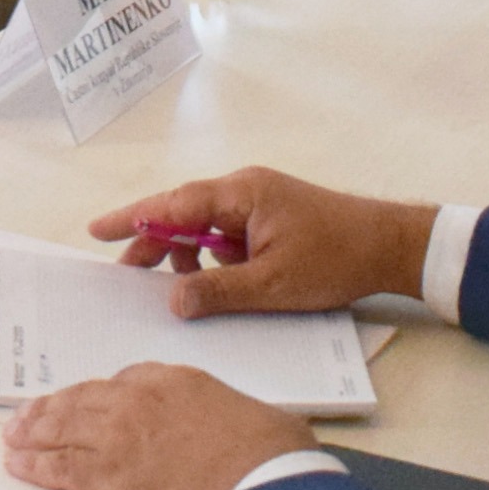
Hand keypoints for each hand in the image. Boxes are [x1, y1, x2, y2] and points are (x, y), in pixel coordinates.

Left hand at [3, 365, 314, 489]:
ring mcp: (120, 434)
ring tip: (13, 437)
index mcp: (174, 379)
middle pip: (82, 399)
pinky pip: (61, 467)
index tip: (90, 402)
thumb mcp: (255, 415)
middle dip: (52, 409)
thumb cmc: (270, 452)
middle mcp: (139, 399)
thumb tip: (245, 431)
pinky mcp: (111, 474)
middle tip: (28, 416)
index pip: (125, 379)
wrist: (260, 480)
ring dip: (34, 433)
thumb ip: (230, 417)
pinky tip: (20, 467)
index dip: (102, 396)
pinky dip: (36, 466)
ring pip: (63, 428)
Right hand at [90, 168, 432, 316]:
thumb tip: (174, 299)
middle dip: (153, 242)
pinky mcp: (270, 218)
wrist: (390, 246)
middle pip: (183, 212)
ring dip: (186, 254)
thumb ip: (218, 291)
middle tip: (127, 275)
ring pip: (204, 226)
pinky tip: (215, 284)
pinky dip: (212, 257)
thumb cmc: (337, 258)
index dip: (133, 219)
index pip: (172, 204)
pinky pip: (226, 234)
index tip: (97, 229)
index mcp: (241, 194)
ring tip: (177, 290)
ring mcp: (258, 203)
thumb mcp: (273, 285)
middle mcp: (244, 190)